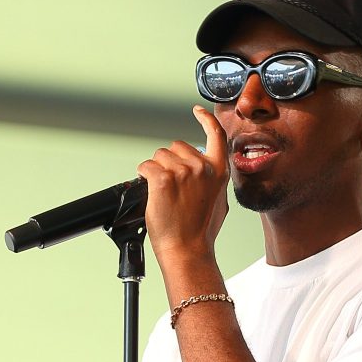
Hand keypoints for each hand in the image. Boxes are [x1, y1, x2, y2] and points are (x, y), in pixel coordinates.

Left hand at [136, 107, 229, 266]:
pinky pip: (146, 166)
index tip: (197, 111)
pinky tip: (149, 188)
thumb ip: (213, 183)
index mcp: (219, 172)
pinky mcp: (163, 179)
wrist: (188, 250)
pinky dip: (143, 174)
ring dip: (155, 170)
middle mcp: (202, 167)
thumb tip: (206, 176)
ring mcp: (183, 172)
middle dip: (169, 161)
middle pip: (176, 146)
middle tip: (169, 187)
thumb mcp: (219, 204)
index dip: (205, 120)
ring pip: (159, 156)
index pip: (216, 135)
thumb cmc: (200, 234)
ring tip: (162, 193)